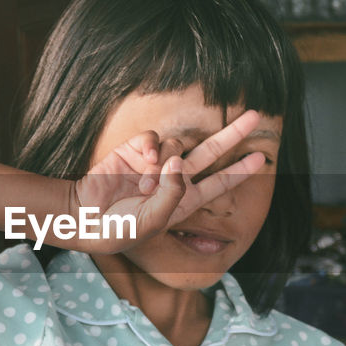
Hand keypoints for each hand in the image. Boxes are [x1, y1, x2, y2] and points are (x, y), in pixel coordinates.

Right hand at [69, 109, 267, 252]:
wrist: (83, 217)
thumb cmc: (119, 229)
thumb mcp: (153, 221)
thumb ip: (172, 193)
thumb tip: (180, 161)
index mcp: (183, 201)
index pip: (218, 183)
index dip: (240, 171)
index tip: (262, 158)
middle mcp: (173, 179)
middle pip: (210, 151)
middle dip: (232, 135)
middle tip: (254, 117)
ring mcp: (154, 163)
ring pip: (178, 143)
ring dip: (165, 161)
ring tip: (145, 184)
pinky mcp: (134, 150)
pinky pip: (153, 137)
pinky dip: (151, 144)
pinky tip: (144, 158)